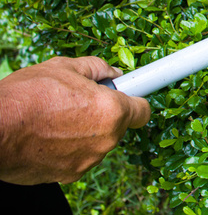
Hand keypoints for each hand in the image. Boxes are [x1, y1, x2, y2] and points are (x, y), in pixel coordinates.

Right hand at [0, 56, 150, 184]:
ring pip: (96, 143)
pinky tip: (46, 134)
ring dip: (84, 131)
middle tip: (77, 100)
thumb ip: (97, 68)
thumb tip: (113, 73)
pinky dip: (67, 147)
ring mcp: (86, 162)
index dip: (135, 99)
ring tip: (55, 116)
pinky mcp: (67, 177)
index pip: (143, 111)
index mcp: (111, 112)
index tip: (128, 94)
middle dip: (103, 113)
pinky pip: (77, 157)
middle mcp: (104, 141)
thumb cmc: (27, 97)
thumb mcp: (65, 67)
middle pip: (117, 126)